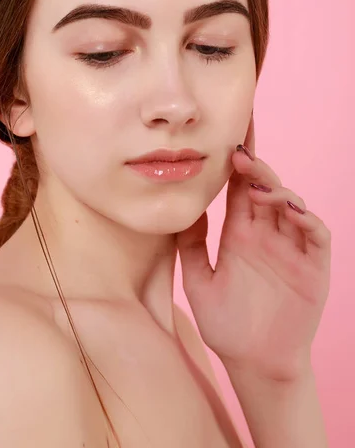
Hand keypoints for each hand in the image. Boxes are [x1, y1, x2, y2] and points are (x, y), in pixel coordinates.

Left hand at [176, 112, 330, 381]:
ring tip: (256, 187)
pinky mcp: (312, 267)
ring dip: (276, 190)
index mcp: (241, 234)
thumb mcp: (199, 283)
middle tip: (238, 154)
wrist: (255, 366)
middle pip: (263, 189)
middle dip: (254, 167)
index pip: (239, 188)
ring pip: (289, 205)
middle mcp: (266, 235)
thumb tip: (185, 209)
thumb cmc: (228, 326)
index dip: (236, 162)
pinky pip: (315, 235)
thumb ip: (192, 247)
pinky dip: (307, 220)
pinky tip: (291, 211)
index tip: (228, 134)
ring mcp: (291, 249)